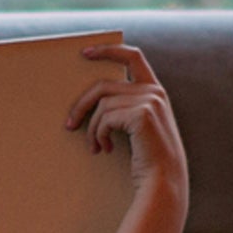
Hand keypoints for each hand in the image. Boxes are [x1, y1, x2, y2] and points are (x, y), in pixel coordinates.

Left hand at [65, 44, 187, 201]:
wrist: (164, 182)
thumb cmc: (149, 159)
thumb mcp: (140, 126)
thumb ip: (126, 107)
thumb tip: (91, 100)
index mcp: (155, 91)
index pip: (133, 57)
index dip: (109, 50)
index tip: (85, 52)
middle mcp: (154, 92)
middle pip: (103, 85)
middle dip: (81, 104)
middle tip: (69, 123)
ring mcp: (149, 101)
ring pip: (101, 105)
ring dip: (92, 129)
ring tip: (94, 147)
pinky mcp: (142, 114)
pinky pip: (105, 118)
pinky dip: (99, 135)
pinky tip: (104, 149)